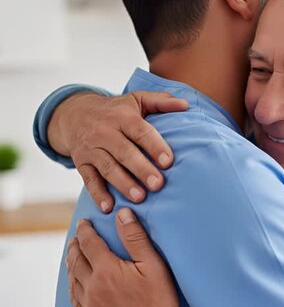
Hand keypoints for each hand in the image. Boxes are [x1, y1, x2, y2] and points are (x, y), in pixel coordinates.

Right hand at [48, 91, 187, 211]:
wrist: (74, 113)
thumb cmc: (116, 110)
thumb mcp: (137, 99)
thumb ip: (161, 101)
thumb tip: (185, 104)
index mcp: (123, 117)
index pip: (140, 132)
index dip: (154, 146)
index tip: (168, 162)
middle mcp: (104, 132)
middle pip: (125, 152)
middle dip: (141, 169)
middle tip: (158, 185)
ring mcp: (91, 149)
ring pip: (108, 168)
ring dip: (123, 184)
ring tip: (140, 198)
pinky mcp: (81, 163)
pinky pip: (88, 180)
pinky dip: (97, 194)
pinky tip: (108, 207)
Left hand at [66, 208, 179, 306]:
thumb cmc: (157, 303)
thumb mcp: (154, 266)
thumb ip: (136, 239)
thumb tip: (123, 214)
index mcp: (107, 270)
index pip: (90, 243)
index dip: (86, 230)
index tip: (84, 222)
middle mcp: (93, 286)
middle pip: (77, 260)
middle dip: (75, 245)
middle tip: (76, 236)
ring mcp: (90, 304)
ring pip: (73, 279)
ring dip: (71, 263)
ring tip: (72, 256)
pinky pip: (75, 298)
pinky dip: (72, 285)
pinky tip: (75, 284)